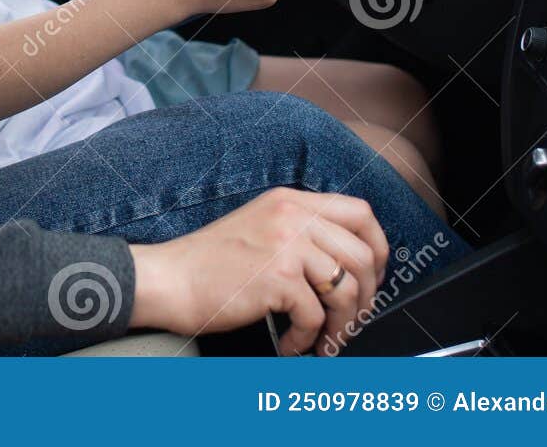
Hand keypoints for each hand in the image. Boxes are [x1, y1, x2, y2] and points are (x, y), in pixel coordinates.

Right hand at [128, 187, 388, 355]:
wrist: (168, 278)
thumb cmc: (208, 263)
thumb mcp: (260, 227)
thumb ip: (299, 232)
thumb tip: (346, 264)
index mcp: (290, 201)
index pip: (360, 212)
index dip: (378, 247)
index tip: (373, 275)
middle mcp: (292, 216)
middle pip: (363, 254)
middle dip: (366, 297)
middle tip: (350, 319)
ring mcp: (285, 244)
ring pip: (346, 290)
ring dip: (341, 326)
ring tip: (324, 341)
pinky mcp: (277, 276)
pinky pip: (315, 316)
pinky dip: (307, 340)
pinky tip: (290, 344)